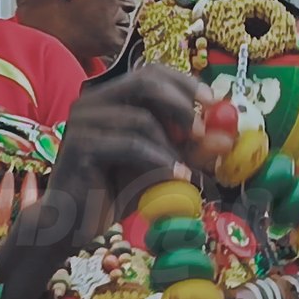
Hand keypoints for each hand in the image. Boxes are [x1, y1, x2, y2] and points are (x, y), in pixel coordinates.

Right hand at [0, 66, 206, 298]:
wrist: (71, 225)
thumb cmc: (114, 193)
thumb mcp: (159, 167)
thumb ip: (189, 150)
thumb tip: (227, 136)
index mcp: (110, 97)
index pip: (150, 73)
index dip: (184, 84)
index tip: (213, 102)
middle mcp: (92, 101)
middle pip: (145, 82)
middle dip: (180, 104)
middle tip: (202, 131)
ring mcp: (83, 121)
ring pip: (141, 118)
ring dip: (171, 145)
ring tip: (187, 170)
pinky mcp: (81, 146)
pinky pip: (131, 146)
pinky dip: (160, 161)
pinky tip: (178, 177)